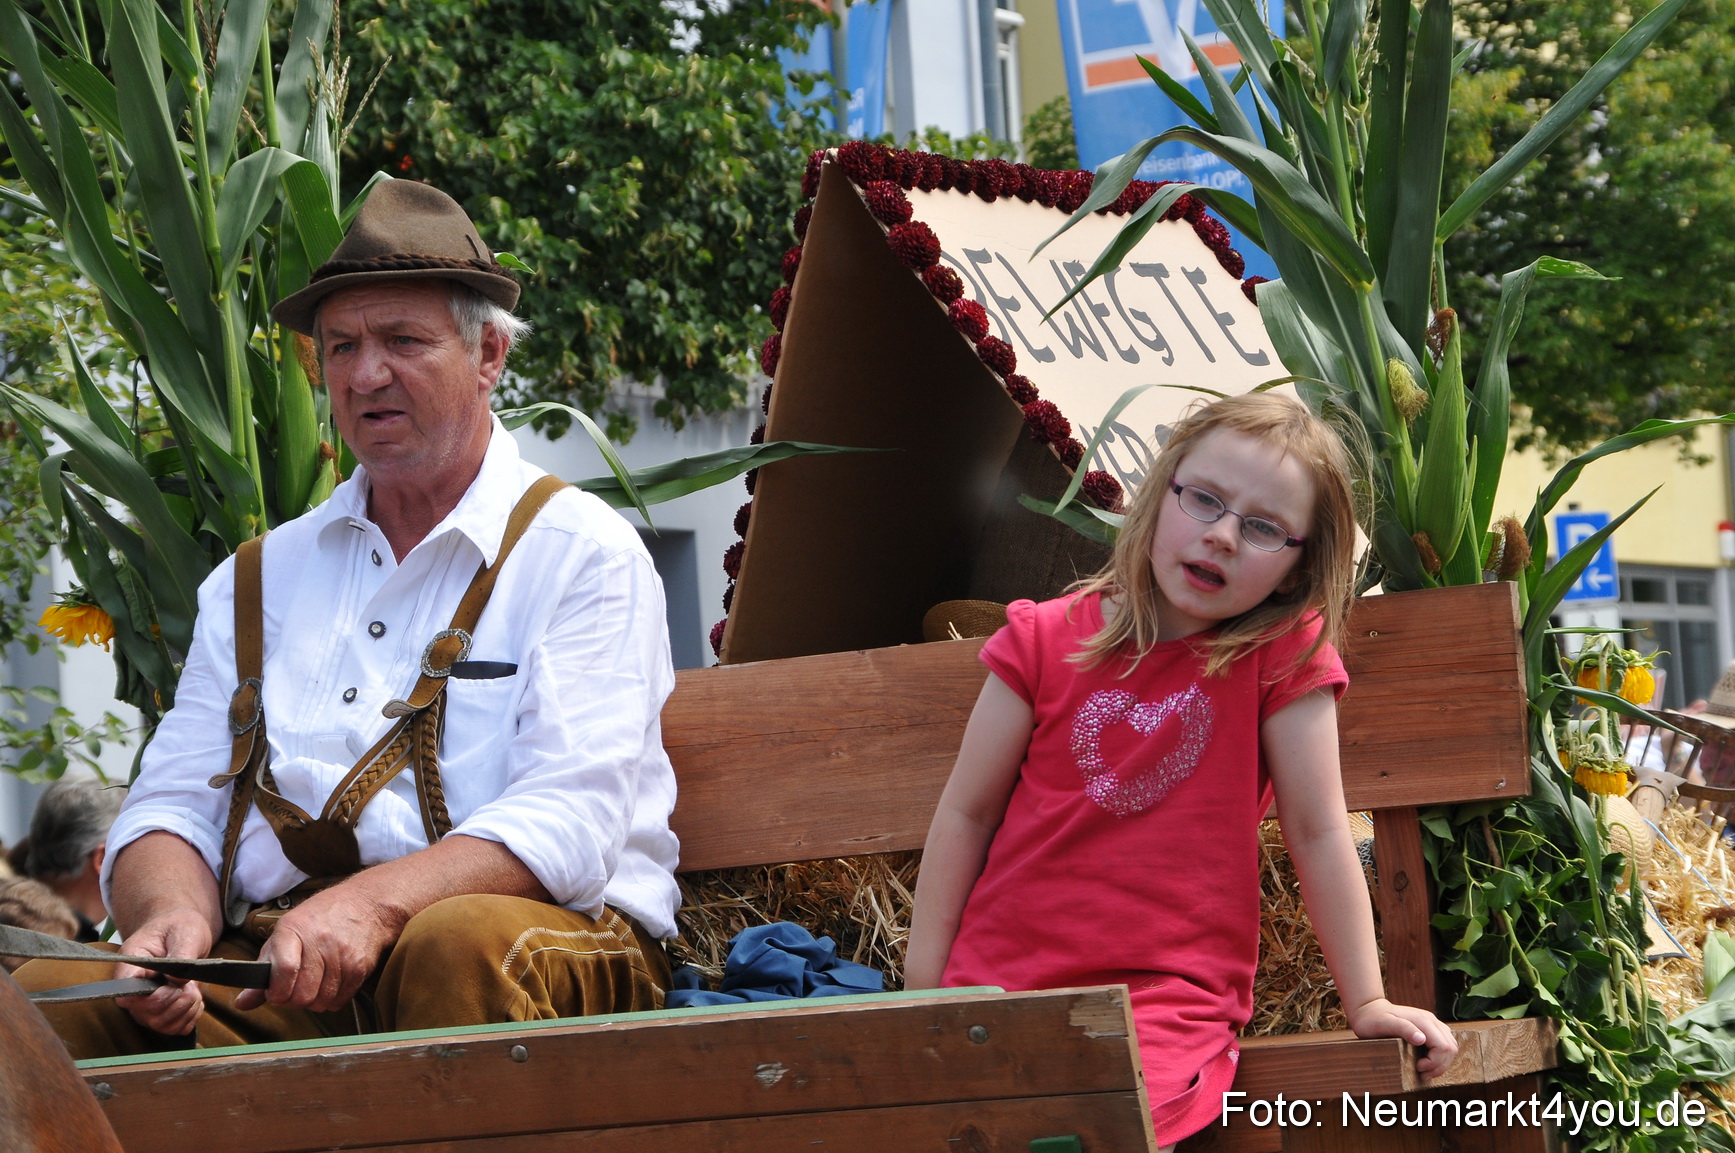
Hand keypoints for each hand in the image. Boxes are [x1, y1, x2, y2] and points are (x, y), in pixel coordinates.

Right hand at [113, 910, 214, 1036]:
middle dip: (175, 1003)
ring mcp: (145, 1003)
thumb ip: (180, 954)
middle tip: (190, 986)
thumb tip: (177, 982)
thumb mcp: (185, 931)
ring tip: (194, 991)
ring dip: (184, 1011)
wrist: (181, 930)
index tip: (173, 986)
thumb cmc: (178, 927)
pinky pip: (173, 1028)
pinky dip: (189, 1018)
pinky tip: (196, 1001)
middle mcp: (133, 989)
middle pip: (145, 1014)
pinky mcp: (161, 1011)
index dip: (150, 998)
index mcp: (130, 966)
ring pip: (159, 1024)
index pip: (125, 995)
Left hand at [235, 882, 397, 1012]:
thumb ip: (263, 969)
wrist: (367, 904)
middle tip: (295, 990)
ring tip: (314, 984)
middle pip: (302, 994)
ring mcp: (343, 955)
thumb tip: (242, 1003)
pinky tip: (330, 983)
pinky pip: (339, 1001)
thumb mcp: (286, 933)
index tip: (275, 993)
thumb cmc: (320, 918)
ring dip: (313, 1001)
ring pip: (321, 1002)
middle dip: (293, 1001)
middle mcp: (321, 941)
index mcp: (294, 930)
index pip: (284, 970)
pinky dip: (331, 1000)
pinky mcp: (361, 967)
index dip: (277, 991)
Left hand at [1345, 997, 1458, 1080]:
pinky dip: (1440, 1056)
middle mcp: (1431, 1020)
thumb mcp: (1384, 1024)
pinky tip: (1426, 1062)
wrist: (1368, 1009)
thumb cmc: (1372, 1019)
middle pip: (1450, 1048)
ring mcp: (1431, 1023)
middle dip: (1439, 1065)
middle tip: (1421, 1073)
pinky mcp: (1429, 1028)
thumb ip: (1403, 1029)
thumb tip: (1422, 1039)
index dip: (1435, 1062)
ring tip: (1423, 1070)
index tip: (1418, 1068)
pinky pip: (1444, 1043)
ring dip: (1441, 1062)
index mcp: (1423, 1021)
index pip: (1444, 1047)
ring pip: (1450, 1046)